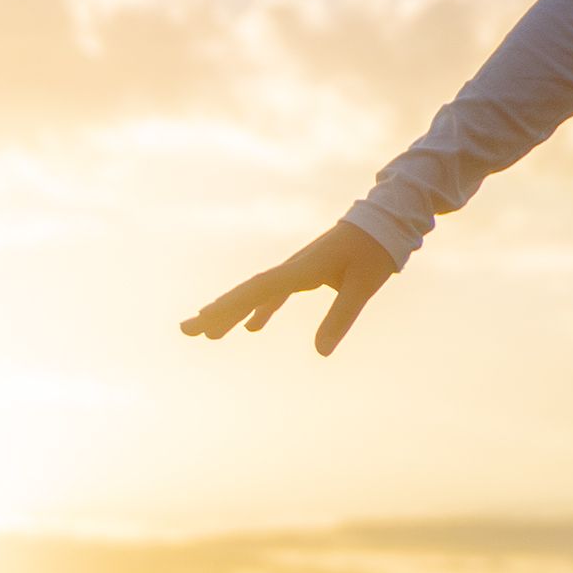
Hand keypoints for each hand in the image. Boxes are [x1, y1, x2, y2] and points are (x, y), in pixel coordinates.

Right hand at [185, 219, 397, 355]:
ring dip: (232, 310)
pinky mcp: (306, 272)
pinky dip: (261, 309)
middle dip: (216, 312)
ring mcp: (296, 269)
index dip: (230, 308)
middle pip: (247, 292)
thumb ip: (341, 318)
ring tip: (207, 333)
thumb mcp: (362, 286)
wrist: (387, 219)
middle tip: (185, 331)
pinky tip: (252, 327)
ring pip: (256, 293)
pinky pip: (275, 293)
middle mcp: (292, 267)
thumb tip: (321, 353)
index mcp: (302, 268)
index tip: (204, 322)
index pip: (258, 291)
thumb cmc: (376, 250)